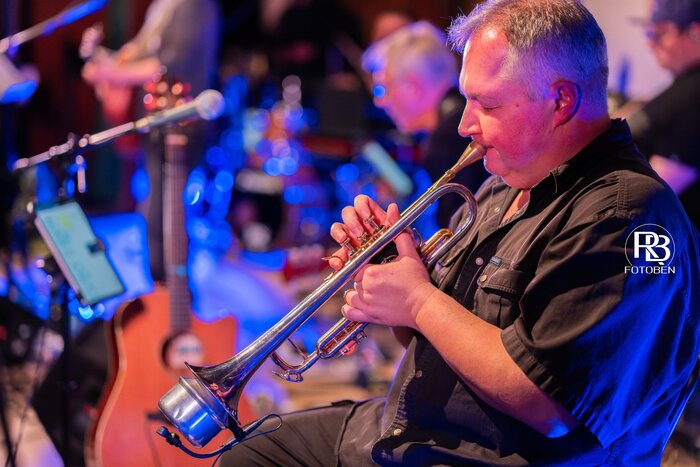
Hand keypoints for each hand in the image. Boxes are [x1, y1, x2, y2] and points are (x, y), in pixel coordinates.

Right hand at [327, 194, 398, 270]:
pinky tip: (340, 263)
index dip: (361, 205)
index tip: (367, 217)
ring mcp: (352, 241)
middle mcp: (361, 227)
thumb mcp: (404, 238)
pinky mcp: (347, 257)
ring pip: (338, 229)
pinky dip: (336, 258)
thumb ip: (398, 223)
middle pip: (347, 213)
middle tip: (360, 232)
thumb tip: (392, 207)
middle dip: (351, 220)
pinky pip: (336, 255)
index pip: (361, 202)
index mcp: (374, 219)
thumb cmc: (403, 254)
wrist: (400, 278)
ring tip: (345, 241)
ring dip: (339, 233)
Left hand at [328, 195, 435, 328]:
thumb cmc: (417, 281)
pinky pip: (350, 312)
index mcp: (371, 272)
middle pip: (354, 280)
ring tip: (371, 291)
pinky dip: (351, 309)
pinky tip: (360, 304)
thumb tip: (393, 210)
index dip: (364, 266)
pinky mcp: (369, 317)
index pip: (356, 266)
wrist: (424, 306)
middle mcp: (365, 288)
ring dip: (356, 293)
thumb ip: (398, 233)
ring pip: (350, 295)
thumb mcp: (409, 255)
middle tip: (378, 280)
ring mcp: (366, 304)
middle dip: (363, 279)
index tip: (372, 268)